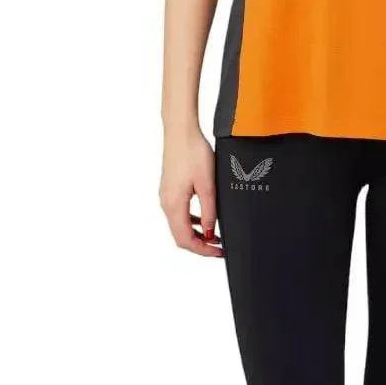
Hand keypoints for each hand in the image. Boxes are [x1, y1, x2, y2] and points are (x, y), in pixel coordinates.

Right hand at [159, 127, 223, 257]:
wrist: (181, 131)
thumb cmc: (193, 153)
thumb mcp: (207, 184)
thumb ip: (210, 211)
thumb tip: (211, 232)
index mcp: (173, 205)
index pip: (185, 240)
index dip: (202, 250)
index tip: (219, 253)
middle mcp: (166, 203)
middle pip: (180, 236)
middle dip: (200, 245)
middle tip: (219, 248)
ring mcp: (166, 196)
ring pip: (179, 225)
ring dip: (196, 234)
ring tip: (215, 236)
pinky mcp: (169, 188)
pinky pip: (178, 212)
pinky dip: (191, 221)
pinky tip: (204, 218)